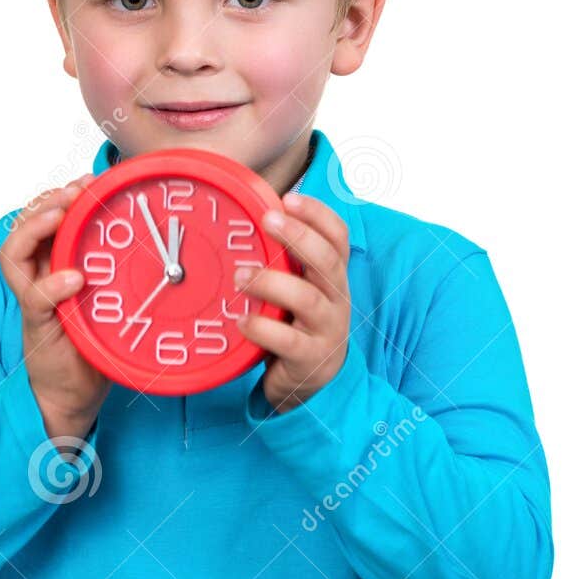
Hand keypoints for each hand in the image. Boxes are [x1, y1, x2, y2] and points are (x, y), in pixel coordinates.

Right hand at [0, 172, 109, 452]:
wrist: (76, 392)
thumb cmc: (95, 341)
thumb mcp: (109, 297)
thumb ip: (118, 270)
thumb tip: (163, 240)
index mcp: (53, 264)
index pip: (42, 217)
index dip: (59, 194)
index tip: (88, 180)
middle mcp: (37, 276)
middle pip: (22, 226)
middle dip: (46, 202)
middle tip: (75, 190)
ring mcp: (34, 300)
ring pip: (14, 254)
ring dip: (35, 228)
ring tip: (59, 215)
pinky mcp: (38, 325)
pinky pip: (36, 298)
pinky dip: (53, 284)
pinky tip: (74, 277)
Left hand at [232, 192, 351, 413]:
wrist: (312, 381)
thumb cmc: (296, 324)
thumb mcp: (298, 287)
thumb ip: (284, 261)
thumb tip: (249, 217)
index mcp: (332, 276)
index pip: (337, 237)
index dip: (318, 214)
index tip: (289, 198)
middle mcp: (336, 298)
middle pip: (327, 260)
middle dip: (298, 236)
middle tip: (267, 220)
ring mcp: (326, 329)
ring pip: (307, 298)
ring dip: (271, 282)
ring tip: (240, 276)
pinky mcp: (310, 358)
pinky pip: (288, 341)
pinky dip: (262, 328)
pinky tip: (242, 320)